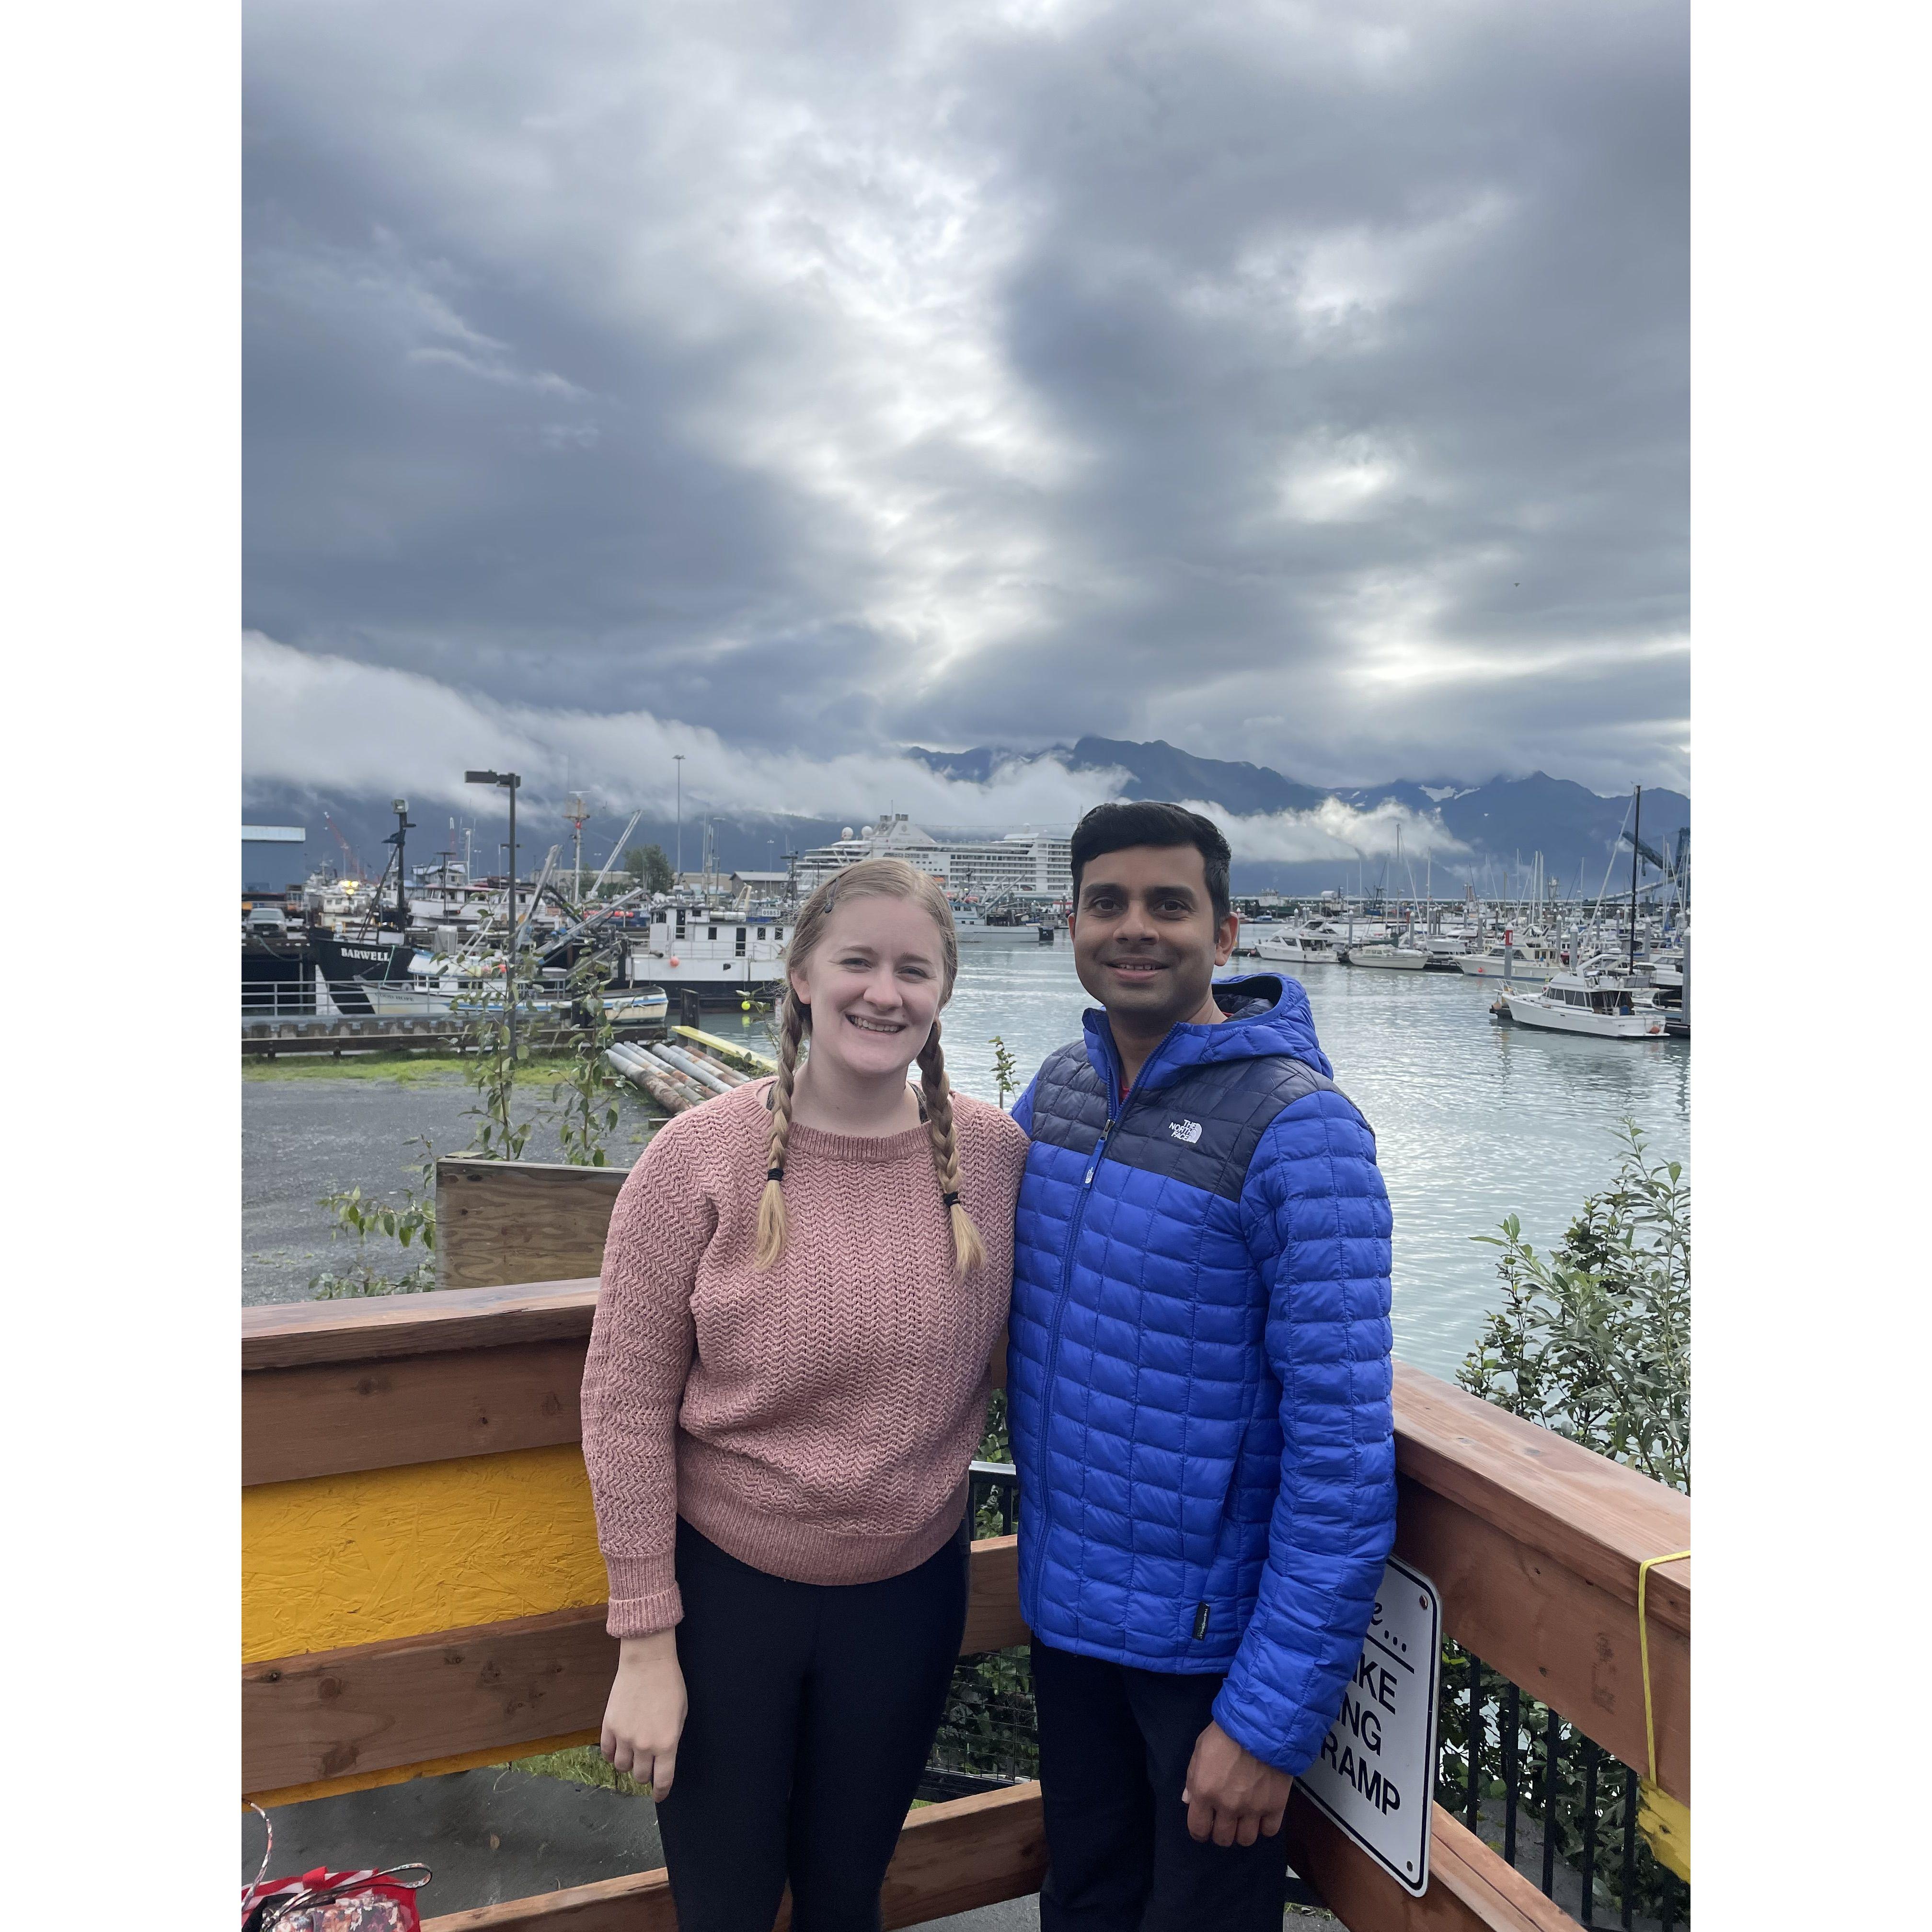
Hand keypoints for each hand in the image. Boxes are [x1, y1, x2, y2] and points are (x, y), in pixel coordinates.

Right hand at [600, 1630, 687, 1800]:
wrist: (647, 1661)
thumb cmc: (670, 1684)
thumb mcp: (681, 1714)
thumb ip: (672, 1738)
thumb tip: (665, 1756)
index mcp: (666, 1743)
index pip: (662, 1780)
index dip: (661, 1792)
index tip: (659, 1795)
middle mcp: (644, 1745)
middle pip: (640, 1776)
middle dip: (645, 1774)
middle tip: (648, 1766)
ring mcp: (624, 1736)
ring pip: (622, 1767)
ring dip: (629, 1764)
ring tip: (633, 1754)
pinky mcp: (609, 1726)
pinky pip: (607, 1752)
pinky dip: (613, 1754)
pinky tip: (618, 1748)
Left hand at [1181, 1721, 1292, 1846]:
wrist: (1260, 1724)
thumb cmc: (1225, 1733)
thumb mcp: (1200, 1750)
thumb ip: (1193, 1779)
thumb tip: (1188, 1801)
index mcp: (1205, 1792)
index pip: (1198, 1829)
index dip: (1200, 1831)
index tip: (1204, 1827)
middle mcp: (1228, 1806)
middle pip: (1223, 1838)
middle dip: (1221, 1832)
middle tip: (1225, 1821)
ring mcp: (1253, 1809)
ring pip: (1246, 1839)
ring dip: (1243, 1831)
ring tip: (1244, 1819)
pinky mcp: (1275, 1806)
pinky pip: (1269, 1831)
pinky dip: (1265, 1826)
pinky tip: (1262, 1814)